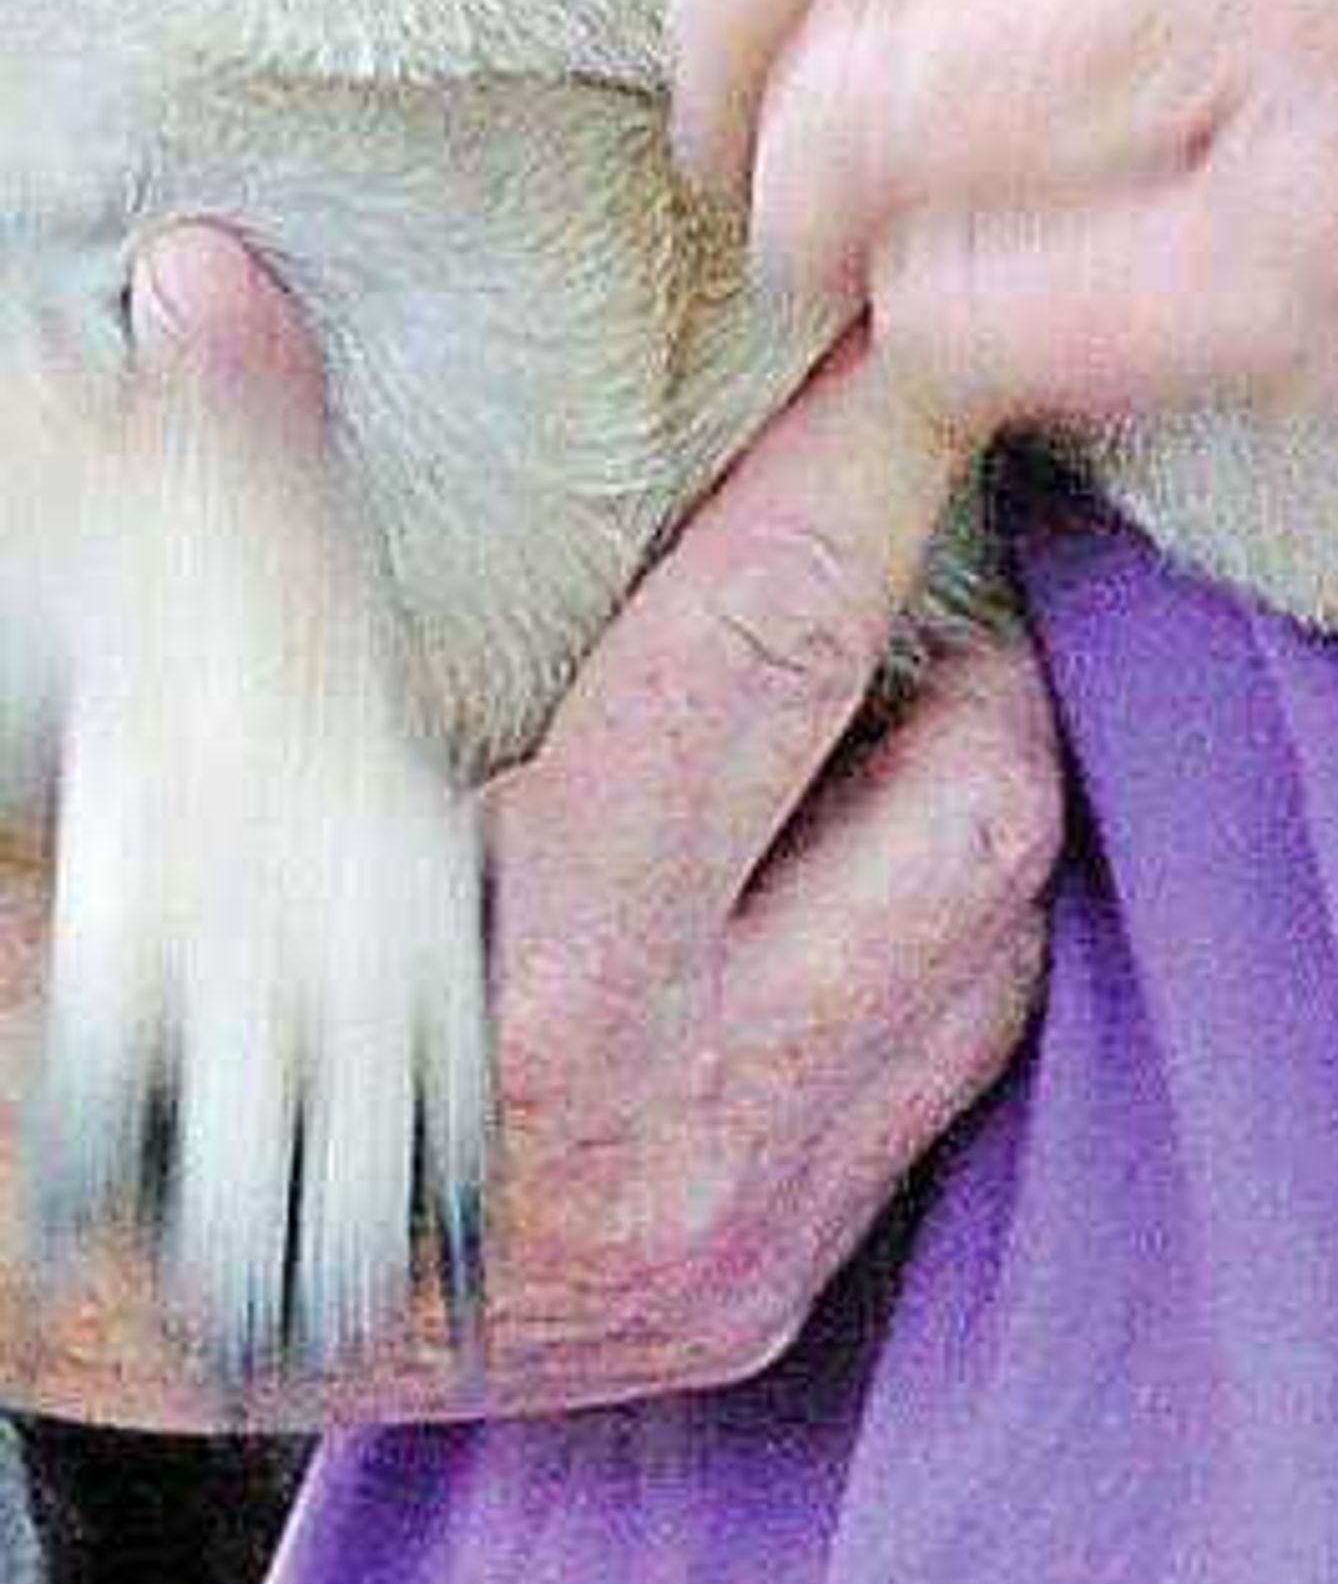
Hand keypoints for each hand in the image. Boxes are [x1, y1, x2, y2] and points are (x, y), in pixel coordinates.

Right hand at [1, 250, 1062, 1426]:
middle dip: (967, 645)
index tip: (919, 345)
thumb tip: (221, 282)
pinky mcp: (755, 1300)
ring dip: (971, 800)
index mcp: (541, 979)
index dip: (868, 460)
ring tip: (880, 696)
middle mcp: (677, 1125)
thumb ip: (243, 511)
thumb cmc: (111, 1021)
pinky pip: (951, 1073)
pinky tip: (842, 866)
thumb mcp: (174, 768)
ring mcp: (736, 1228)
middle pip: (972, 799)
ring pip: (998, 943)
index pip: (776, 644)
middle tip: (897, 544)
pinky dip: (937, 948)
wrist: (65, 1296)